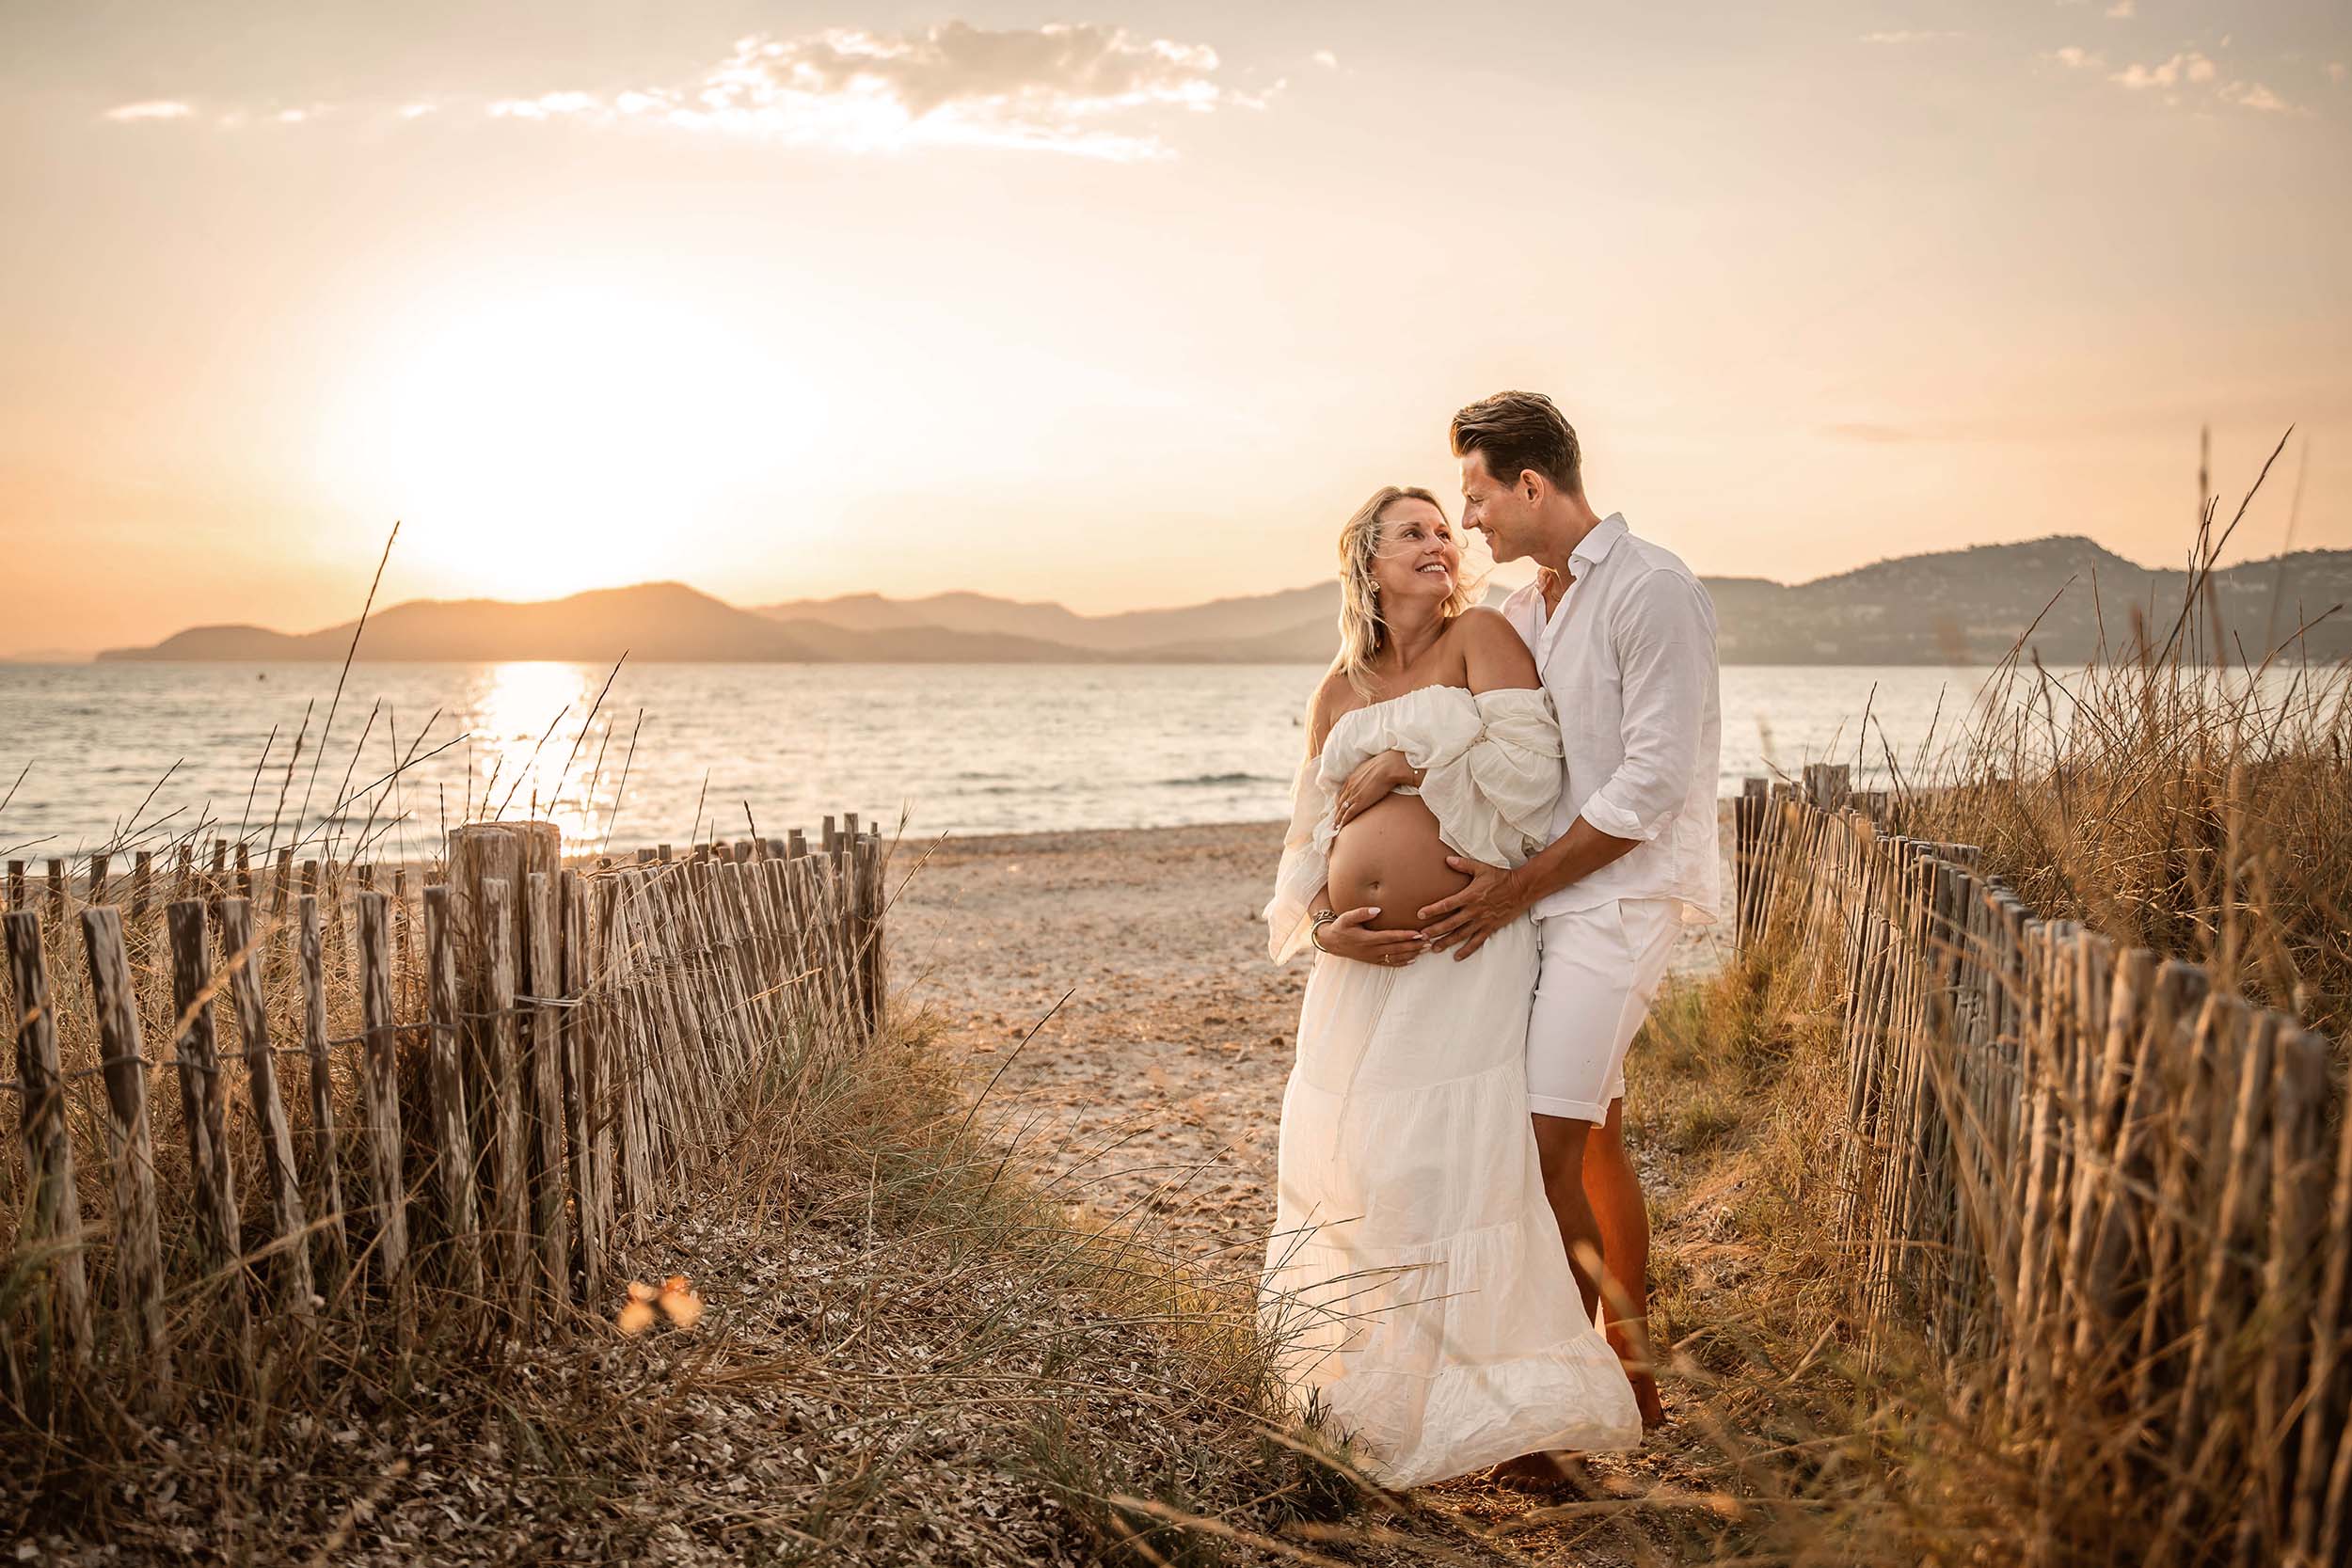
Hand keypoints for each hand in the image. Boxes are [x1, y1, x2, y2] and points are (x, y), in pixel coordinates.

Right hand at [1314, 906, 1428, 967]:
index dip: (1405, 936)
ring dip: (1411, 954)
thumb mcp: (1346, 917)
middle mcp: (1371, 950)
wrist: (1331, 943)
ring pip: (1395, 957)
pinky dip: (1402, 963)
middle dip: (1413, 945)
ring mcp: (1372, 957)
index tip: (1418, 933)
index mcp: (1367, 938)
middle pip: (1396, 949)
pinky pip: (1389, 964)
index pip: (1390, 937)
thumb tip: (1378, 909)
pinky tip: (1413, 960)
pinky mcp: (1372, 961)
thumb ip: (1361, 912)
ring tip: (1425, 949)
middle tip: (1428, 941)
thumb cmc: (1340, 927)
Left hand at [1332, 750, 1416, 829]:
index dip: (1339, 801)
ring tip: (1335, 826)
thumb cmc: (1384, 765)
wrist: (1387, 767)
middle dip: (1337, 811)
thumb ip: (1367, 774)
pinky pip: (1348, 814)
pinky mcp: (1359, 802)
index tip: (1338, 806)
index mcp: (1351, 778)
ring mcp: (1353, 795)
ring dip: (1337, 819)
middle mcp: (1349, 787)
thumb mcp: (1371, 768)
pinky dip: (1343, 821)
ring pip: (1341, 809)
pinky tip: (1341, 827)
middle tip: (1334, 819)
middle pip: (1339, 802)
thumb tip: (1372, 776)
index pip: (1342, 792)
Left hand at [1417, 857, 1528, 960]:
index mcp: (1470, 896)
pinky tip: (1457, 956)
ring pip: (1461, 935)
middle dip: (1435, 931)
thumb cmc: (1501, 877)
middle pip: (1451, 923)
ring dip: (1447, 942)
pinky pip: (1477, 941)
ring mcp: (1482, 921)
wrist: (1522, 889)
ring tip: (1435, 948)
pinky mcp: (1490, 928)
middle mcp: (1474, 911)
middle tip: (1422, 937)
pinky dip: (1467, 950)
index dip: (1433, 910)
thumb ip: (1463, 865)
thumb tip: (1447, 859)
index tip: (1420, 914)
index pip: (1447, 904)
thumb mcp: (1481, 868)